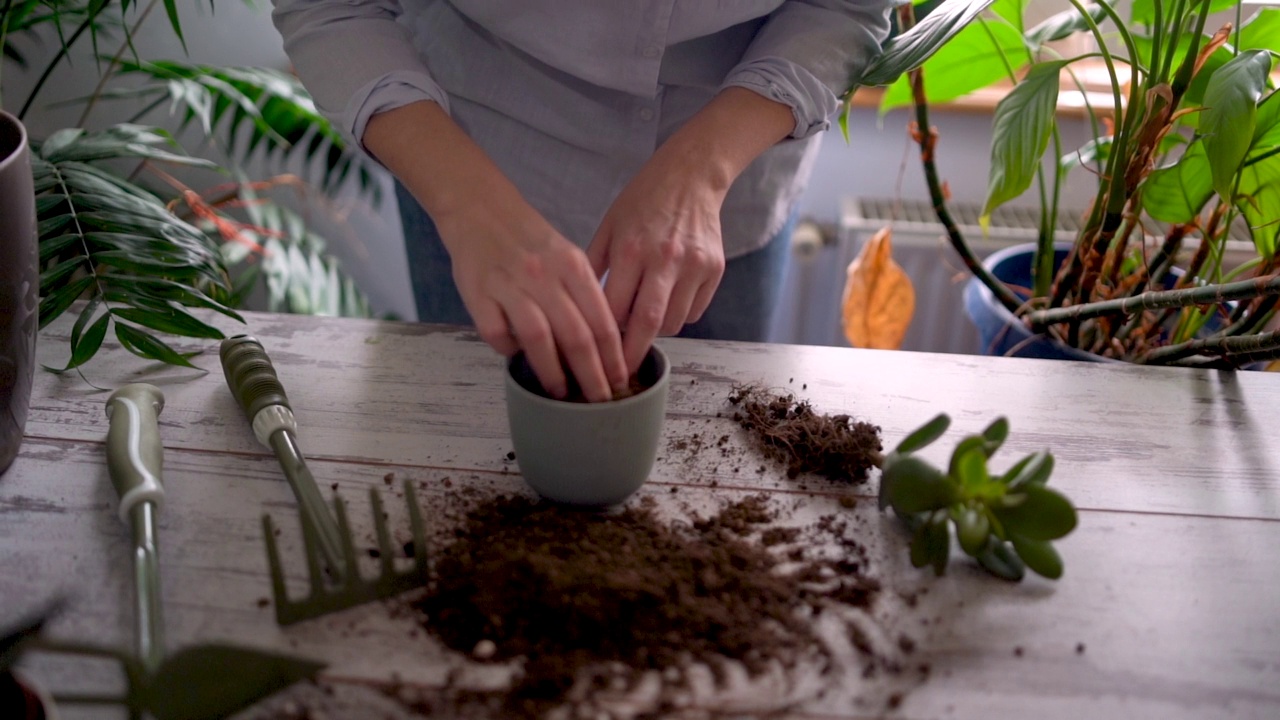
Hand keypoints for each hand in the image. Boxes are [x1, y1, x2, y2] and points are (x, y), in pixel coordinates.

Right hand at [364, 101, 627, 401]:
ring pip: (538, 338)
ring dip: (553, 371)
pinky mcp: (478, 293)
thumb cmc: (531, 239)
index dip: (613, 357)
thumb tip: (603, 345)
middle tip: (599, 400)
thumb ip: (584, 296)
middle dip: (591, 374)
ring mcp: (510, 285)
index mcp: (573, 266)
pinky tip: (517, 359)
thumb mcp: (568, 256)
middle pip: (576, 335)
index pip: (601, 321)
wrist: (480, 209)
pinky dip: (509, 350)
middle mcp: (545, 276)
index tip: (620, 382)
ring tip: (561, 392)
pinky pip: (496, 333)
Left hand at [587, 87, 794, 371]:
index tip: (593, 353)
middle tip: (618, 377)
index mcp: (632, 248)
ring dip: (655, 333)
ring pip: (675, 322)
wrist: (691, 176)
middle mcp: (666, 258)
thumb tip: (579, 309)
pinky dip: (679, 316)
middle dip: (631, 354)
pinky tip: (666, 301)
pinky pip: (695, 311)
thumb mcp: (609, 226)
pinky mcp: (714, 269)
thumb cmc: (643, 201)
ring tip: (641, 326)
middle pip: (649, 323)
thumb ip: (594, 266)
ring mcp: (695, 265)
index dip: (603, 336)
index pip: (615, 308)